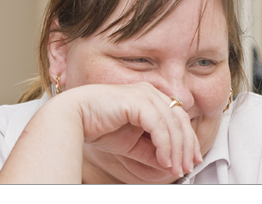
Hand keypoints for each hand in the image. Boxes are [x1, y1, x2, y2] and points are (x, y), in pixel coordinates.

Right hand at [0, 82, 201, 182]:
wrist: (72, 117)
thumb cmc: (96, 126)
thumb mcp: (131, 144)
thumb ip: (151, 151)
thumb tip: (170, 164)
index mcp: (150, 98)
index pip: (177, 119)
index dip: (187, 141)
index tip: (189, 161)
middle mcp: (150, 92)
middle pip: (180, 121)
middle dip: (186, 147)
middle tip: (186, 167)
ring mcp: (145, 94)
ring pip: (173, 124)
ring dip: (176, 150)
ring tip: (175, 168)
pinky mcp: (137, 100)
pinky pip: (159, 126)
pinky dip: (165, 145)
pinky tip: (164, 161)